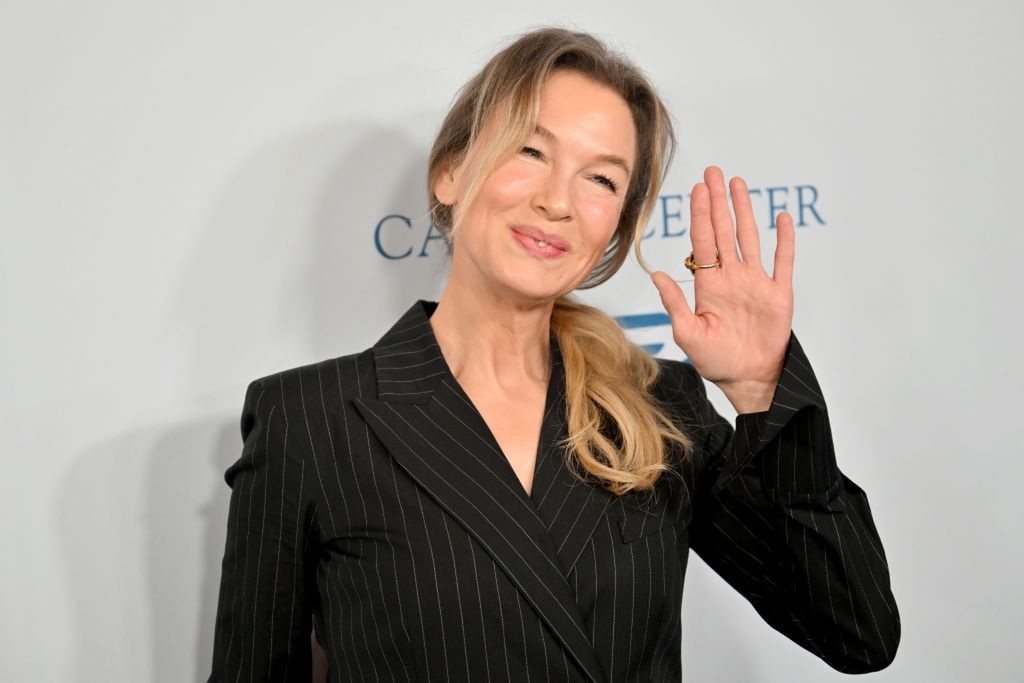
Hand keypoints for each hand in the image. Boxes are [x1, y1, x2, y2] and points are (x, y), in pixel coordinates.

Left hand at [651, 166, 793, 412]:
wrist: (749, 379)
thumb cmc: (716, 361)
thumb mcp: (688, 334)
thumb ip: (675, 304)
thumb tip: (657, 275)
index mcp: (709, 285)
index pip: (703, 242)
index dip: (700, 215)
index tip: (696, 189)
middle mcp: (732, 277)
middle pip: (724, 231)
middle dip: (718, 202)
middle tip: (713, 172)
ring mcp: (756, 282)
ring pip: (750, 238)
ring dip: (745, 211)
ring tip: (738, 184)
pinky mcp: (779, 293)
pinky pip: (782, 261)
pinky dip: (784, 239)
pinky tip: (781, 217)